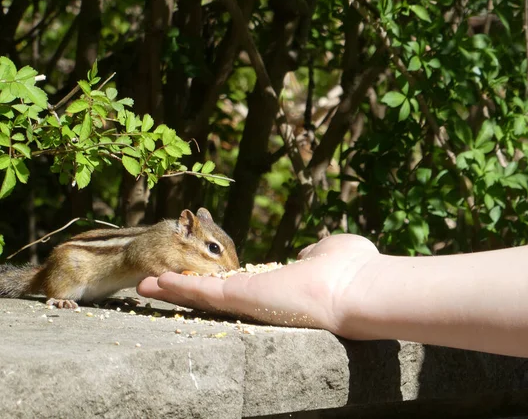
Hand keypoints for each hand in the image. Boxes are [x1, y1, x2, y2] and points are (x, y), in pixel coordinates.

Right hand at [137, 234, 379, 333]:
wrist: (359, 290)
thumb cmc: (354, 269)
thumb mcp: (332, 250)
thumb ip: (317, 251)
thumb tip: (307, 254)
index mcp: (282, 286)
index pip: (246, 285)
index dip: (223, 279)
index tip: (207, 274)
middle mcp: (262, 299)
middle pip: (217, 295)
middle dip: (188, 291)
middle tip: (161, 287)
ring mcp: (249, 301)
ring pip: (202, 297)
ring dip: (173, 290)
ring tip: (145, 285)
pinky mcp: (239, 298)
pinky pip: (201, 293)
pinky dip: (175, 288)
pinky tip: (151, 284)